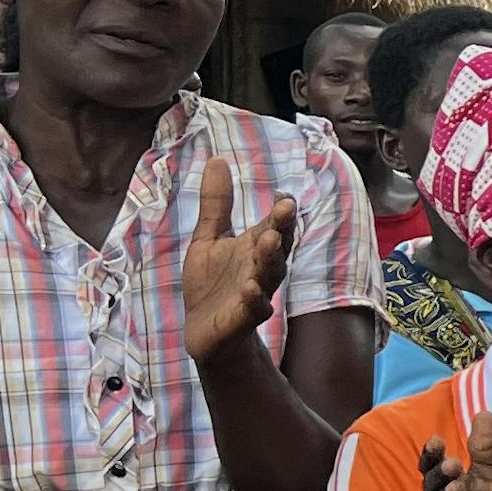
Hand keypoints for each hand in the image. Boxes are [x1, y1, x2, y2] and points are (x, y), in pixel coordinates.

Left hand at [180, 159, 296, 361]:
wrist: (205, 331)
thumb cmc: (212, 284)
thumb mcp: (208, 238)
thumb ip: (216, 203)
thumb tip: (218, 159)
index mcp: (255, 248)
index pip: (273, 227)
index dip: (280, 214)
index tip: (285, 197)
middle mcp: (260, 269)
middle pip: (276, 247)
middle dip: (281, 229)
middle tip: (285, 209)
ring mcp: (254, 293)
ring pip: (268, 275)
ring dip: (270, 258)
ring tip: (269, 240)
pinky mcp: (242, 318)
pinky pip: (252, 308)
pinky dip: (253, 300)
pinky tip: (250, 288)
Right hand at [418, 411, 491, 490]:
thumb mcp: (489, 478)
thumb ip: (484, 449)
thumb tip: (485, 412)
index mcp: (445, 485)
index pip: (431, 467)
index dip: (431, 455)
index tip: (436, 440)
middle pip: (432, 487)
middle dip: (440, 475)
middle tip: (452, 464)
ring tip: (458, 487)